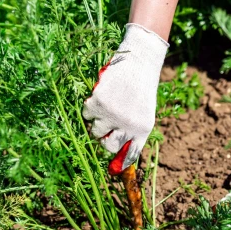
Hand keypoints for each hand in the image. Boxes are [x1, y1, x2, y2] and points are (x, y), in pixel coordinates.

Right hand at [83, 23, 167, 174]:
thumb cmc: (142, 88)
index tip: (112, 168)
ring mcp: (112, 114)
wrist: (139, 61)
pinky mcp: (98, 102)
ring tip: (106, 108)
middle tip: (107, 128)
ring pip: (95, 132)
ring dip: (97, 123)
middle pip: (108, 147)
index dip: (119, 162)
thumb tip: (117, 160)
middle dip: (105, 140)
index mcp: (142, 130)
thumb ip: (133, 134)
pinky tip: (100, 97)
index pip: (129, 155)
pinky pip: (86, 114)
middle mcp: (127, 125)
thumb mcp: (144, 114)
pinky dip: (90, 108)